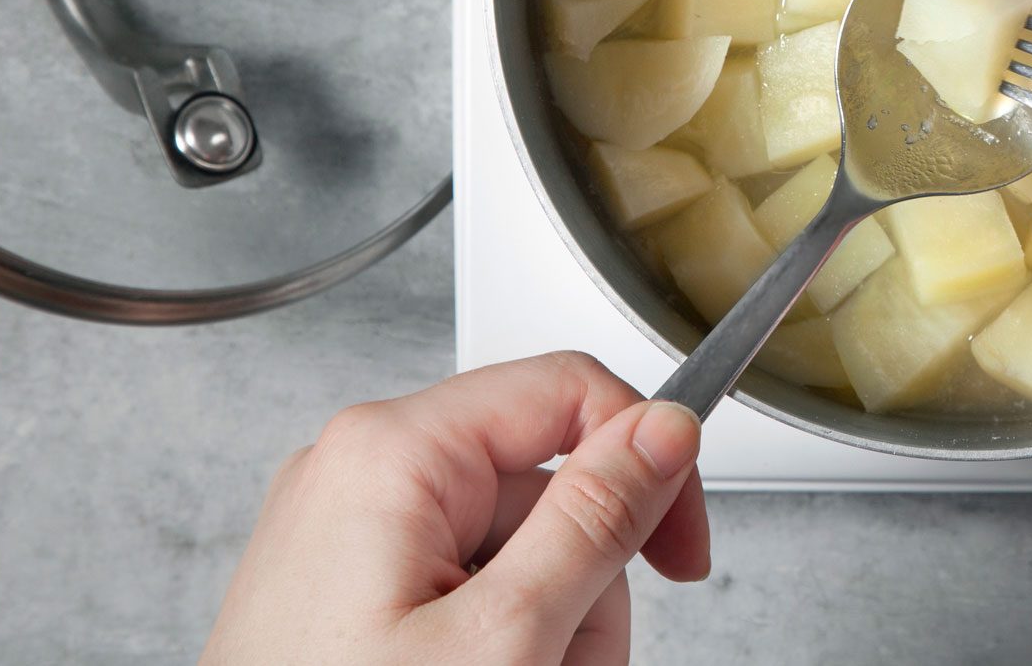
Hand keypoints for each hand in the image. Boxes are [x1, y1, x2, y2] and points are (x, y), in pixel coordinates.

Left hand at [203, 351, 707, 665]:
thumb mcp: (503, 637)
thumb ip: (594, 520)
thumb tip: (663, 428)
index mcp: (393, 452)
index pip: (571, 391)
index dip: (649, 465)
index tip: (682, 553)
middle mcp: (362, 472)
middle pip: (548, 489)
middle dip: (582, 589)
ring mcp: (350, 535)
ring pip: (518, 553)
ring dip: (547, 633)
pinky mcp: (350, 592)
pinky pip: (466, 593)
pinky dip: (497, 648)